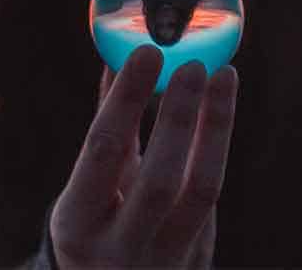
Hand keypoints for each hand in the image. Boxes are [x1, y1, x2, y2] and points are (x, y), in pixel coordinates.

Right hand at [50, 45, 237, 267]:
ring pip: (201, 190)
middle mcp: (120, 247)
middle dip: (179, 118)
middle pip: (158, 180)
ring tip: (223, 76)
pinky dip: (218, 144)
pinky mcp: (199, 256)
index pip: (103, 153)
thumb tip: (116, 61)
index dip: (125, 101)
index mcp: (78, 223)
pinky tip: (221, 106)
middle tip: (193, 64)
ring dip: (215, 128)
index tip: (146, 53)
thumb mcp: (85, 189)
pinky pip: (212, 193)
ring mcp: (165, 257)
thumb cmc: (95, 227)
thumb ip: (106, 130)